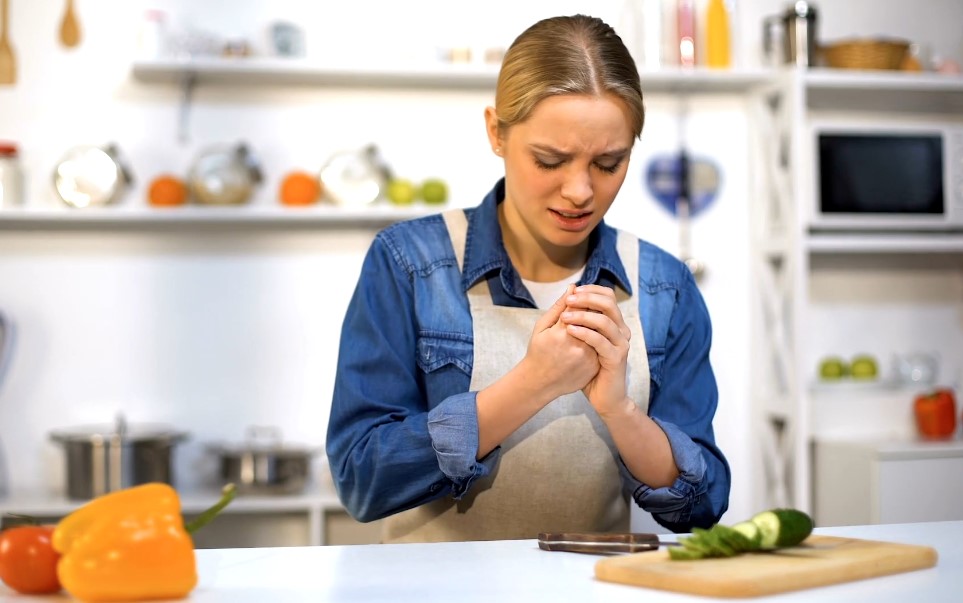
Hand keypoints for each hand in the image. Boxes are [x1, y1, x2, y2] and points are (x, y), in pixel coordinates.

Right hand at [522, 284, 599, 399]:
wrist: (541, 382)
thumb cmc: (538, 351)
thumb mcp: (541, 327)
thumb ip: (559, 307)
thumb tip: (573, 287)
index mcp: (562, 332)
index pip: (582, 307)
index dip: (583, 300)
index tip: (578, 299)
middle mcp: (578, 344)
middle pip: (595, 318)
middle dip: (592, 311)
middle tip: (586, 309)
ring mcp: (588, 356)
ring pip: (600, 332)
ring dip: (597, 325)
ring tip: (587, 325)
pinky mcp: (594, 365)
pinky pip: (601, 346)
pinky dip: (598, 339)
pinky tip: (590, 339)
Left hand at [559, 285, 631, 416]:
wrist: (604, 398)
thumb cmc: (590, 368)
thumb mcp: (581, 340)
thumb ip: (578, 317)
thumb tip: (571, 292)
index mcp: (614, 324)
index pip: (608, 297)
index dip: (591, 290)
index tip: (572, 292)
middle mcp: (621, 331)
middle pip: (609, 304)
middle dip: (587, 298)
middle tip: (569, 300)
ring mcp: (621, 345)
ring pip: (605, 321)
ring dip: (583, 315)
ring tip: (564, 317)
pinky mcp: (616, 358)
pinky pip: (600, 341)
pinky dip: (584, 333)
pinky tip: (570, 330)